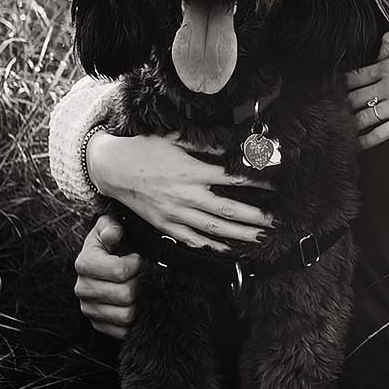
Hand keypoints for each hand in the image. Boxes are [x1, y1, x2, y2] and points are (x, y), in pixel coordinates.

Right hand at [74, 214, 141, 339]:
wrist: (102, 262)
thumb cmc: (110, 244)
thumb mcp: (109, 227)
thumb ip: (111, 225)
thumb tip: (114, 233)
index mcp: (85, 263)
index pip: (120, 272)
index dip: (136, 265)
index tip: (137, 258)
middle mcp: (83, 288)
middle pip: (125, 295)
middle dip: (140, 284)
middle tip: (141, 276)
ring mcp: (89, 308)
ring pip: (126, 315)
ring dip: (139, 303)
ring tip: (139, 289)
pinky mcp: (98, 324)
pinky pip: (122, 331)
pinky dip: (134, 320)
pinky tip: (136, 305)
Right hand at [88, 129, 274, 249]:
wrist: (113, 169)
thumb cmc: (145, 150)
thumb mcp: (174, 139)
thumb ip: (204, 144)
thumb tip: (231, 146)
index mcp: (191, 171)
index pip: (232, 179)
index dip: (256, 183)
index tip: (274, 186)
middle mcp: (186, 195)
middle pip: (228, 210)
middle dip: (255, 217)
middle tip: (275, 221)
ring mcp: (175, 214)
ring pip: (214, 228)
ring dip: (240, 235)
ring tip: (261, 237)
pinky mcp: (166, 226)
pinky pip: (193, 240)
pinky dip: (212, 246)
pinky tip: (229, 250)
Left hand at [344, 31, 388, 149]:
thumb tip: (378, 52)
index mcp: (386, 67)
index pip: (355, 77)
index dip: (342, 84)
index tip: (334, 89)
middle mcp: (386, 87)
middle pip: (354, 98)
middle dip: (341, 105)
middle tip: (332, 112)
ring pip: (363, 117)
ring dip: (349, 123)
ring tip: (338, 130)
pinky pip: (381, 132)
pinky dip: (367, 140)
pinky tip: (357, 145)